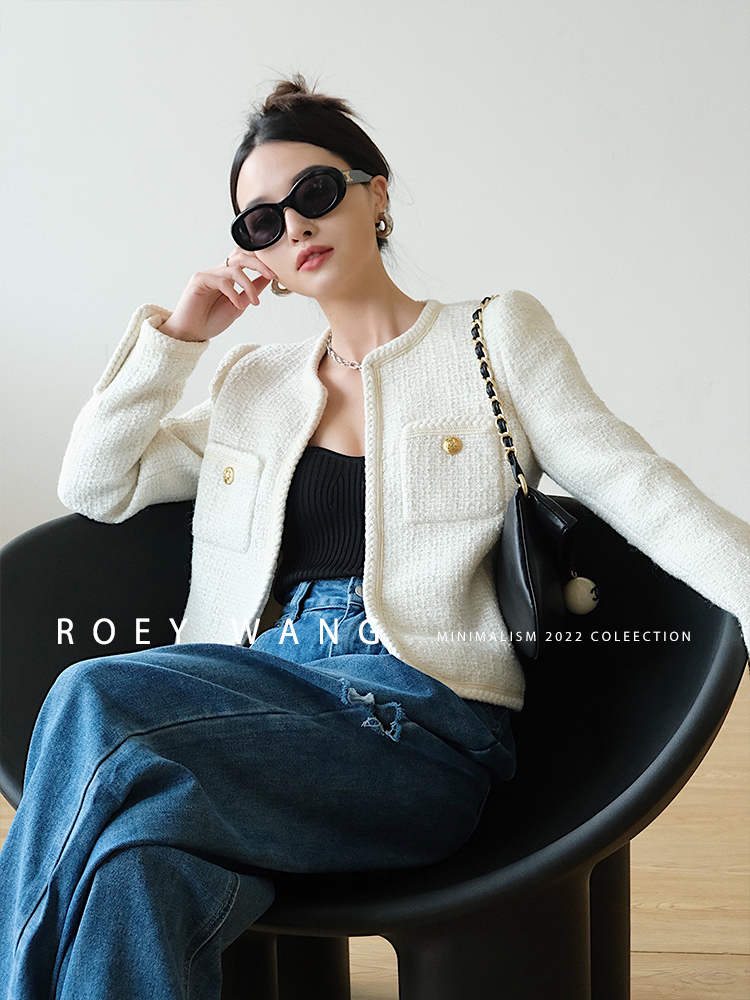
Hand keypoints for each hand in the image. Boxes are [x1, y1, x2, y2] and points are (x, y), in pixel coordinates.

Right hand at [159, 250, 277, 341]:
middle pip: (241, 255)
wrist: (191, 333)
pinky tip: (238, 305)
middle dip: (259, 263)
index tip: (276, 275)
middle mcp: (219, 272)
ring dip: (249, 285)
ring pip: (234, 269)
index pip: (245, 259)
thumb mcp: (239, 305)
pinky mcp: (199, 280)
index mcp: (229, 277)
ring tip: (254, 302)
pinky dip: (233, 293)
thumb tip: (268, 277)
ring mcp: (209, 275)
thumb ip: (252, 290)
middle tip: (272, 275)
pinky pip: (222, 281)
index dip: (261, 262)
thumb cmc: (211, 321)